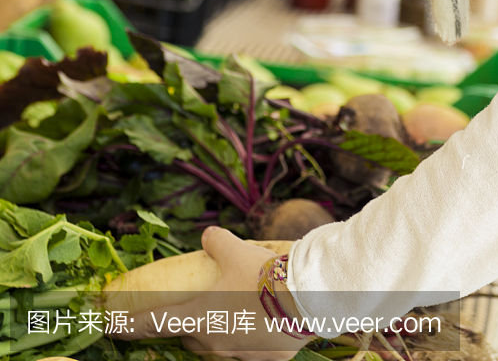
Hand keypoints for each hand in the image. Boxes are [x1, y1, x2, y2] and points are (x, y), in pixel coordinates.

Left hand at [109, 227, 303, 359]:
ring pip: (218, 347)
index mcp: (197, 317)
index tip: (109, 325)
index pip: (152, 323)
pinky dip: (251, 339)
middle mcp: (211, 343)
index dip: (127, 325)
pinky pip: (247, 353)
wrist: (304, 298)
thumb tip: (207, 235)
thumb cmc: (263, 274)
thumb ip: (216, 242)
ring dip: (223, 332)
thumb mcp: (236, 250)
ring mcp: (235, 358)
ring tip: (244, 310)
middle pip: (190, 337)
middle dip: (194, 324)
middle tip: (210, 303)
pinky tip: (267, 323)